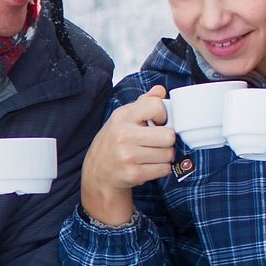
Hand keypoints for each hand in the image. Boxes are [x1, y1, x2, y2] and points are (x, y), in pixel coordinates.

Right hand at [80, 87, 175, 226]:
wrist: (97, 173)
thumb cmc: (114, 142)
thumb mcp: (123, 118)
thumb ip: (143, 102)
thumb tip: (160, 91)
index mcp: (122, 116)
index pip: (156, 106)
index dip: (163, 115)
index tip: (158, 122)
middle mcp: (124, 135)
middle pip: (168, 135)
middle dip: (167, 140)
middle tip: (157, 142)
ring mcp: (128, 156)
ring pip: (168, 154)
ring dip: (164, 156)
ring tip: (151, 154)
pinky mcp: (134, 174)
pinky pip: (164, 169)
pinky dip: (161, 169)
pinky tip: (148, 165)